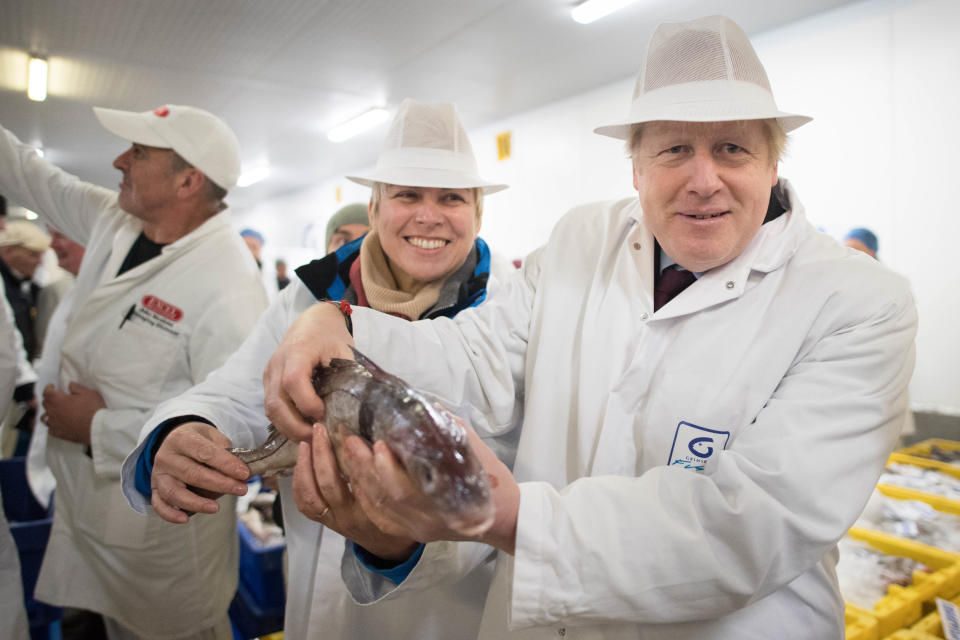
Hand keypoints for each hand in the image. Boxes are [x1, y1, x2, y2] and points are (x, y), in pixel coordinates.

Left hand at [41, 382, 105, 444]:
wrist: (97, 427)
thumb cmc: (93, 409)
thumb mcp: (88, 392)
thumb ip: (76, 387)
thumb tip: (69, 385)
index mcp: (57, 399)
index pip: (46, 392)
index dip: (48, 388)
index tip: (52, 386)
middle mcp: (52, 411)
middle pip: (45, 403)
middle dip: (49, 399)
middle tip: (57, 398)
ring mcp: (54, 423)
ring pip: (44, 417)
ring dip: (48, 413)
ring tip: (55, 412)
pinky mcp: (58, 433)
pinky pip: (50, 429)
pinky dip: (52, 425)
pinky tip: (58, 424)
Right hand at [150, 422, 249, 523]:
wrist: (174, 440)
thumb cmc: (198, 440)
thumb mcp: (212, 436)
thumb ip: (225, 451)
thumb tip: (240, 471)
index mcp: (182, 439)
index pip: (204, 452)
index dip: (225, 464)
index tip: (243, 473)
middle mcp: (166, 456)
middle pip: (192, 473)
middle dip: (219, 484)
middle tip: (241, 490)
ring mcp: (159, 474)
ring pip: (174, 492)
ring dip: (196, 502)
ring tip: (216, 508)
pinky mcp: (155, 489)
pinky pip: (159, 504)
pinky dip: (170, 514)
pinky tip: (185, 519)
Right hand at [263, 302, 355, 442]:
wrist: (312, 322)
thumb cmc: (331, 337)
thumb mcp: (345, 351)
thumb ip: (348, 376)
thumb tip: (359, 409)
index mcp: (298, 351)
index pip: (293, 381)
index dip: (307, 403)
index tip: (325, 415)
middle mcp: (277, 363)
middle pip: (276, 403)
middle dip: (296, 427)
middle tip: (317, 439)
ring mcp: (269, 374)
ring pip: (270, 409)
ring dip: (289, 428)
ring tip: (311, 438)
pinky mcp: (267, 382)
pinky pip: (271, 407)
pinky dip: (285, 422)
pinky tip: (303, 428)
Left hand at [292, 424, 418, 560]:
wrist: (386, 547)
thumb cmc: (396, 516)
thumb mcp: (400, 496)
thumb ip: (391, 473)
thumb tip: (382, 440)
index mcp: (371, 511)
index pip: (359, 479)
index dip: (353, 453)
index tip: (348, 432)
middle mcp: (349, 518)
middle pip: (329, 484)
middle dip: (322, 454)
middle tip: (321, 430)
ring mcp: (333, 521)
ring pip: (310, 495)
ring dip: (304, 467)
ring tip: (305, 444)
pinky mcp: (324, 521)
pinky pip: (304, 504)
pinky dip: (299, 482)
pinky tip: (301, 463)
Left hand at [342, 418, 520, 554]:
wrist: (504, 518)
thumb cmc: (493, 482)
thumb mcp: (476, 453)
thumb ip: (448, 432)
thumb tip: (422, 407)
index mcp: (447, 506)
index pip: (408, 492)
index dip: (388, 471)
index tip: (378, 444)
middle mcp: (428, 522)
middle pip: (387, 499)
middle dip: (365, 468)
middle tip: (351, 438)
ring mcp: (417, 529)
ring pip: (379, 508)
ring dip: (359, 478)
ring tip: (348, 449)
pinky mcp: (411, 530)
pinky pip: (380, 517)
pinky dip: (365, 495)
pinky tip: (354, 475)